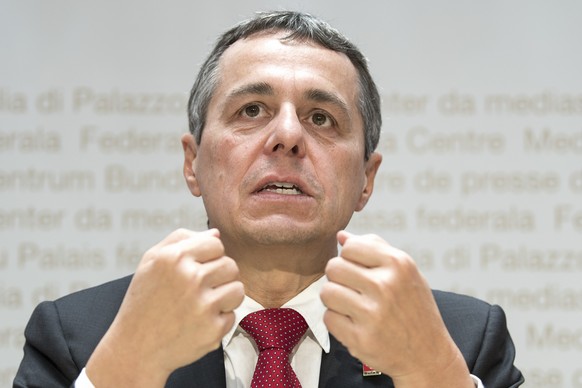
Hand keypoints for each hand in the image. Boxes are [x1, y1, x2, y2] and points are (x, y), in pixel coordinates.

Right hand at [86, 228, 243, 386]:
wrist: (135, 349)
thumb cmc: (144, 302)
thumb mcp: (151, 262)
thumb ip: (182, 239)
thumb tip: (216, 234)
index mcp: (174, 257)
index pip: (216, 244)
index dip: (209, 257)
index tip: (198, 269)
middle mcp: (190, 278)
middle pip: (231, 265)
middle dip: (220, 277)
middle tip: (200, 290)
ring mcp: (203, 305)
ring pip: (238, 289)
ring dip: (225, 297)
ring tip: (204, 304)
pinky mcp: (213, 330)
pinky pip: (232, 315)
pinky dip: (219, 321)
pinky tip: (199, 323)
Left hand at [321, 231, 472, 387]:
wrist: (427, 355)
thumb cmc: (413, 307)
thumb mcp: (406, 272)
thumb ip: (375, 249)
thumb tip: (341, 236)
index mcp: (398, 264)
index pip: (350, 247)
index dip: (350, 258)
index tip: (359, 271)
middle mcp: (385, 286)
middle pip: (333, 267)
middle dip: (338, 278)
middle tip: (352, 289)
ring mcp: (372, 314)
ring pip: (327, 292)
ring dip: (335, 299)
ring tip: (351, 305)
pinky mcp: (360, 339)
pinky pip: (328, 318)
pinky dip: (337, 321)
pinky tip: (354, 323)